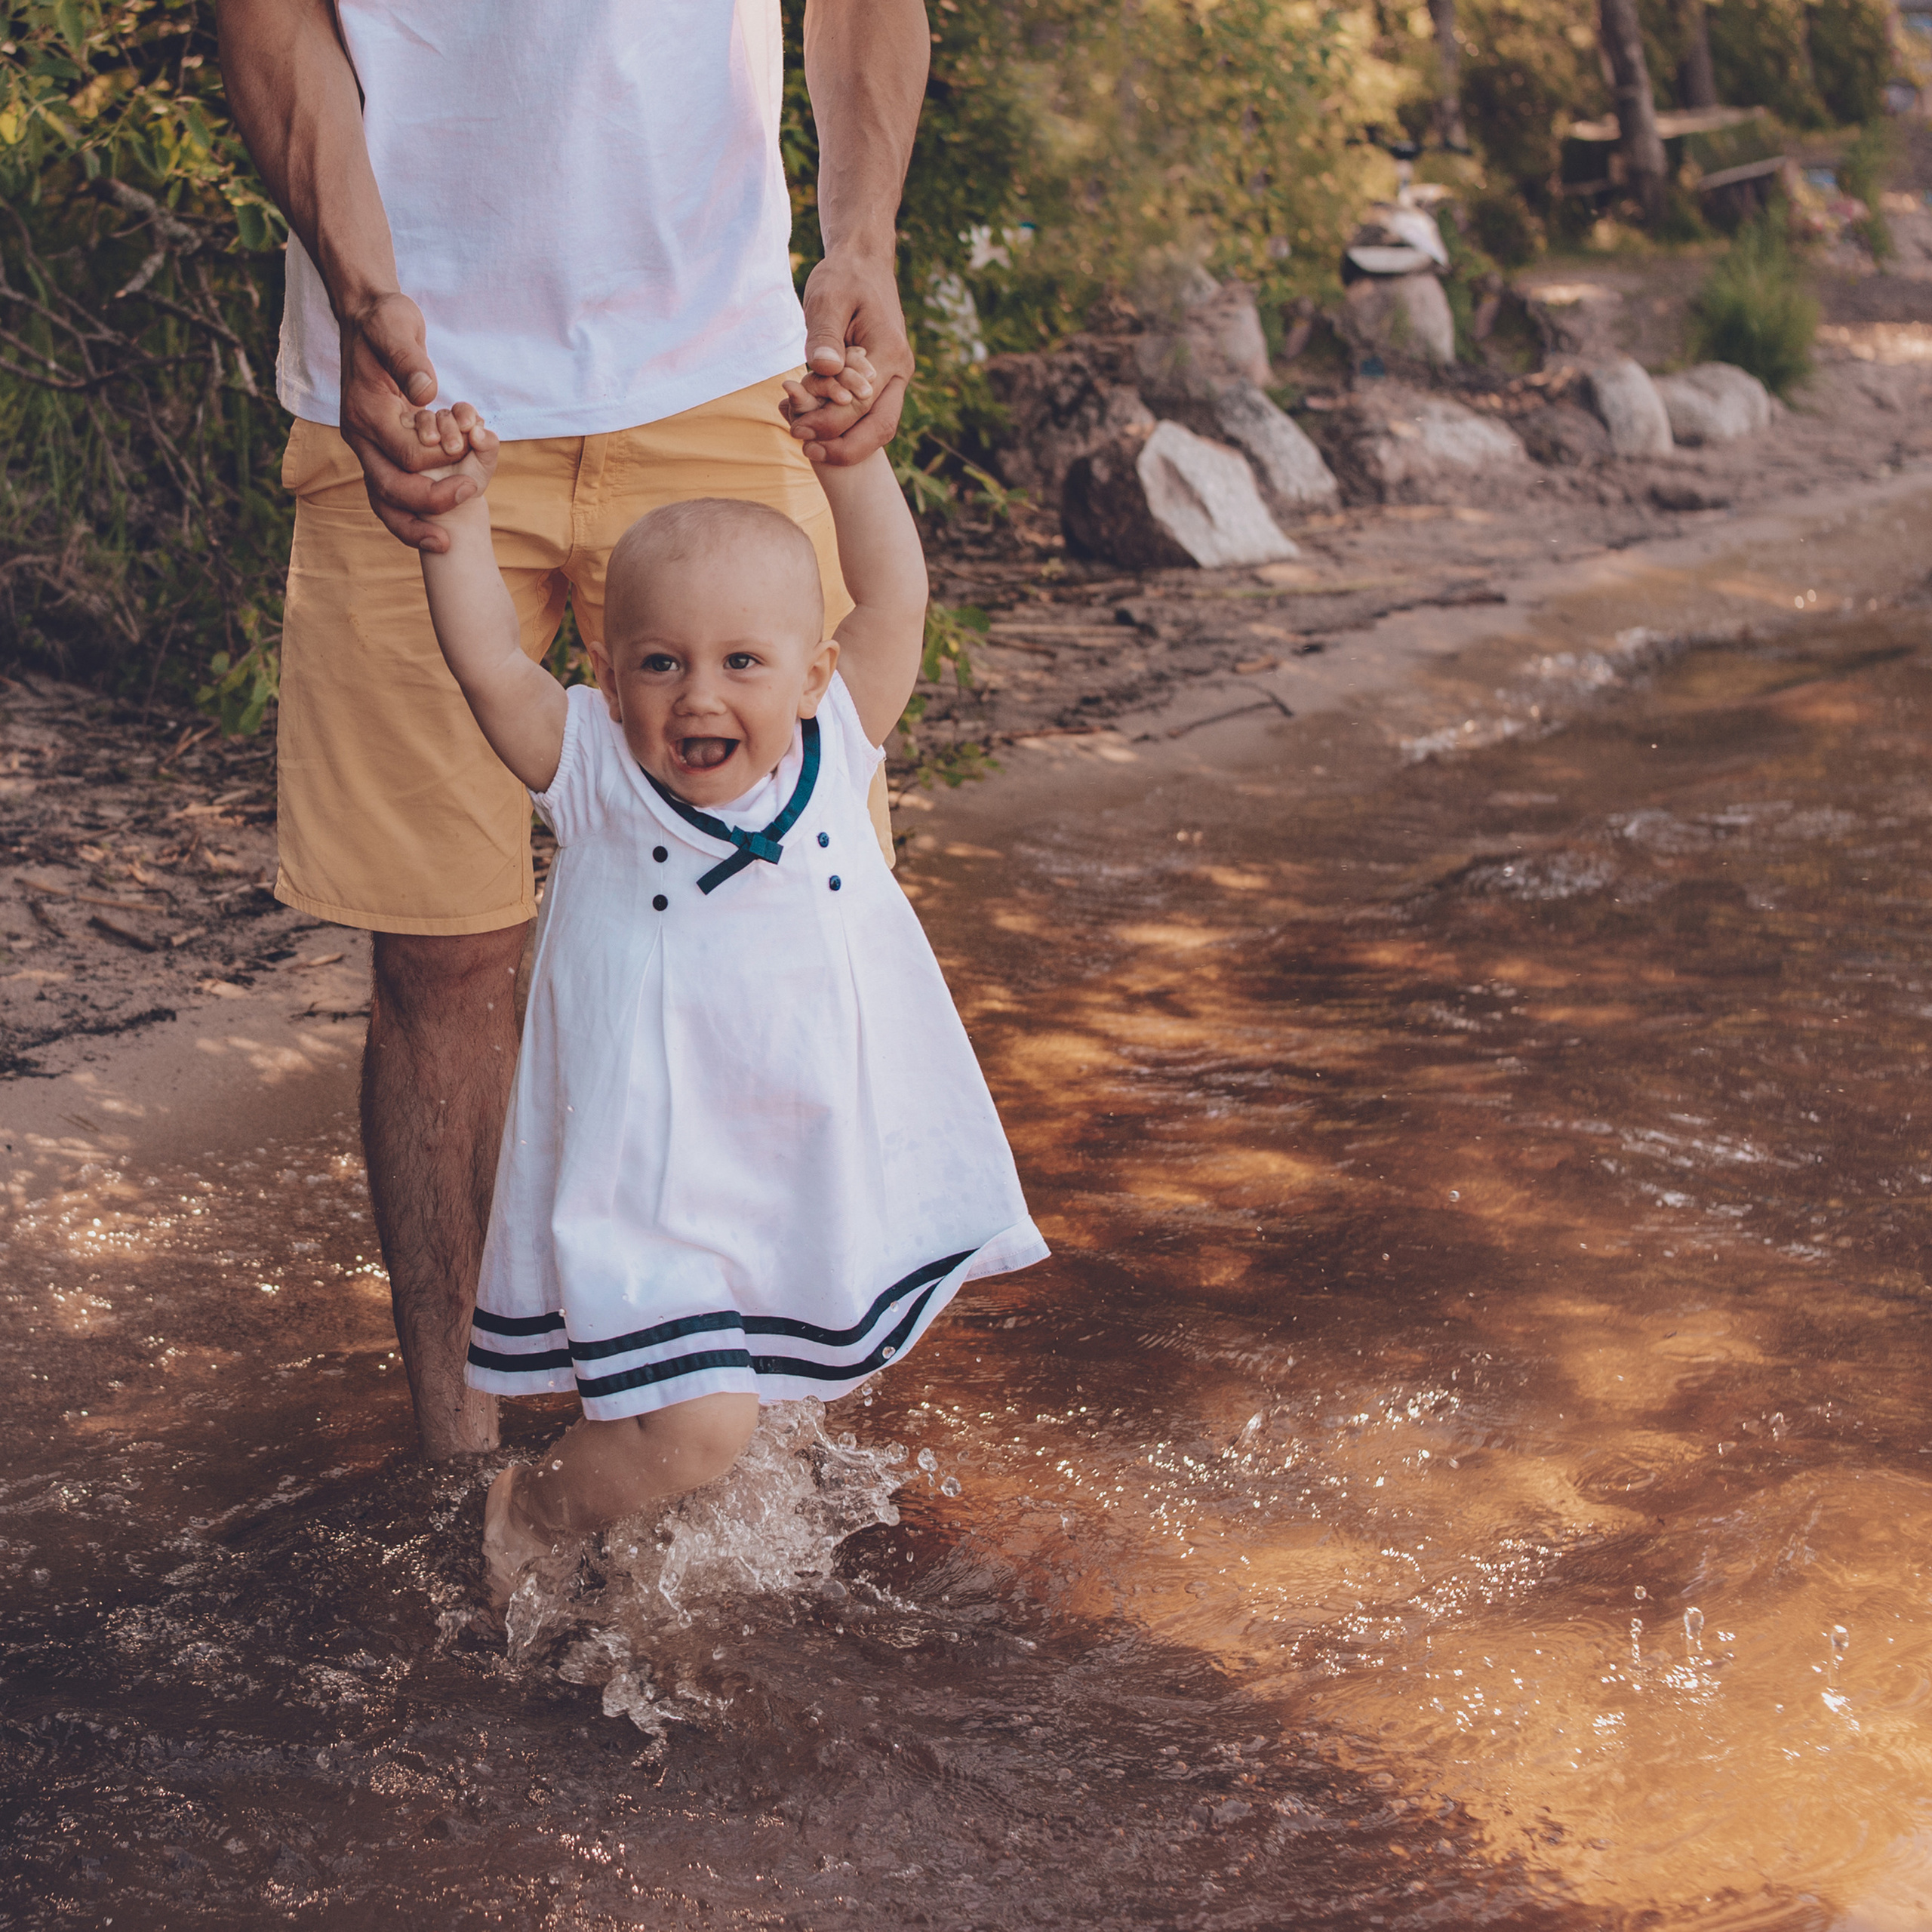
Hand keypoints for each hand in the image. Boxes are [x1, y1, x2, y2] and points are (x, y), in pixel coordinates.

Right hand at [337, 292, 476, 552]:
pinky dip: (409, 517)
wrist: (367, 319)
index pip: (405, 454)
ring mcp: (367, 448)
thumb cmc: (385, 322)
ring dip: (413, 527)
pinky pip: (389, 497)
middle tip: (472, 494)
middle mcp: (360, 437)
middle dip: (430, 501)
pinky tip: (435, 531)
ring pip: (383, 503)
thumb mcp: (397, 327)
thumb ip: (409, 361)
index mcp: (365, 412)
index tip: (468, 449)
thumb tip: (426, 393)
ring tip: (444, 544)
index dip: (440, 459)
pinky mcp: (379, 452)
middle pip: (390, 488)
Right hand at [410, 403, 498, 501]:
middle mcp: (441, 423)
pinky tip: (416, 443)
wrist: (448, 502)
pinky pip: (402, 428)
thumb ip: (488, 445)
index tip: (467, 426)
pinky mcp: (403, 439)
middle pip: (442, 414)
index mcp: (462, 424)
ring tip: (433, 442)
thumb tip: (477, 431)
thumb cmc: (469, 480)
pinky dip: (409, 432)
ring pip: (420, 418)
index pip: (463, 410)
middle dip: (448, 426)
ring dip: (427, 427)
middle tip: (453, 447)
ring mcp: (420, 430)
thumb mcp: (485, 464)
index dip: (465, 414)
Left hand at [789, 247, 912, 466]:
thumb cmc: (843, 277)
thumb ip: (825, 336)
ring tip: (808, 444)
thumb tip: (823, 370)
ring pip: (878, 426)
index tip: (797, 430)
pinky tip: (814, 423)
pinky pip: (869, 414)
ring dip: (846, 442)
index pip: (861, 404)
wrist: (864, 264)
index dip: (829, 423)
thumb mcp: (827, 298)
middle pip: (880, 428)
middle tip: (807, 451)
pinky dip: (846, 426)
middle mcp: (900, 371)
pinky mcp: (884, 380)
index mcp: (890, 353)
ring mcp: (896, 378)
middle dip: (844, 448)